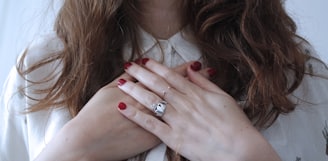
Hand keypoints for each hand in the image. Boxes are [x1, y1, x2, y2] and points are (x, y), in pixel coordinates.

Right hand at [35, 61, 212, 160]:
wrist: (88, 141)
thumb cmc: (94, 114)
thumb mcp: (108, 90)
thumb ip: (126, 78)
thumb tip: (138, 66)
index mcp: (141, 91)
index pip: (167, 77)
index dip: (182, 69)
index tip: (196, 63)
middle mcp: (150, 105)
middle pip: (177, 90)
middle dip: (194, 79)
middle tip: (208, 71)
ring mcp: (153, 123)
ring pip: (178, 107)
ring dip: (193, 97)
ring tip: (205, 91)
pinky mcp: (152, 138)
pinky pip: (172, 127)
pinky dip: (183, 119)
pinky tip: (194, 115)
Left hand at [117, 59, 280, 160]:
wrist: (240, 150)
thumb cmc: (235, 124)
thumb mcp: (224, 98)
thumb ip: (206, 83)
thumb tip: (193, 69)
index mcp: (196, 94)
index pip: (172, 76)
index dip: (156, 67)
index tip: (144, 60)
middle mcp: (184, 104)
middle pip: (158, 85)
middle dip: (141, 74)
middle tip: (128, 66)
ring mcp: (178, 121)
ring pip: (152, 101)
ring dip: (135, 90)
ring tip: (121, 82)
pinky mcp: (174, 138)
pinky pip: (151, 125)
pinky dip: (135, 115)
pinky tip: (122, 108)